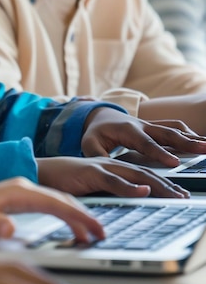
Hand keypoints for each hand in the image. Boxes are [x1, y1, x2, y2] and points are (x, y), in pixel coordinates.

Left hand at [0, 177, 103, 241]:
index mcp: (19, 190)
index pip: (55, 202)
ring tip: (90, 233)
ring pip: (57, 200)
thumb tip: (10, 228)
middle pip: (61, 199)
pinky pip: (50, 203)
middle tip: (100, 233)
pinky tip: (69, 225)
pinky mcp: (21, 197)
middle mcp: (24, 186)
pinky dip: (64, 213)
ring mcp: (23, 190)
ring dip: (75, 214)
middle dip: (83, 215)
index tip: (92, 228)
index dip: (76, 216)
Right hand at [37, 155, 188, 197]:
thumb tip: (121, 211)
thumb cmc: (64, 182)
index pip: (142, 174)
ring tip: (173, 194)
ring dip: (156, 184)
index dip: (161, 183)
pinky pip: (113, 180)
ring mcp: (101, 166)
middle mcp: (110, 164)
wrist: (41, 172)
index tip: (177, 193)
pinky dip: (130, 186)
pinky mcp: (90, 172)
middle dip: (166, 184)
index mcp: (111, 167)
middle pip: (144, 173)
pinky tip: (143, 190)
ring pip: (135, 174)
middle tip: (183, 196)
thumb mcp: (90, 189)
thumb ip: (106, 195)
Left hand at [82, 107, 205, 165]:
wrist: (99, 115)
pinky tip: (200, 142)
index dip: (160, 153)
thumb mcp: (88, 144)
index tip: (174, 164)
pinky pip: (174, 128)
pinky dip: (189, 133)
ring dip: (192, 136)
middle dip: (186, 142)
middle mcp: (142, 125)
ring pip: (174, 128)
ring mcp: (150, 125)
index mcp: (128, 130)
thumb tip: (106, 168)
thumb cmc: (95, 133)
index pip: (146, 144)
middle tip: (204, 149)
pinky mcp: (156, 127)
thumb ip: (96, 155)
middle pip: (167, 133)